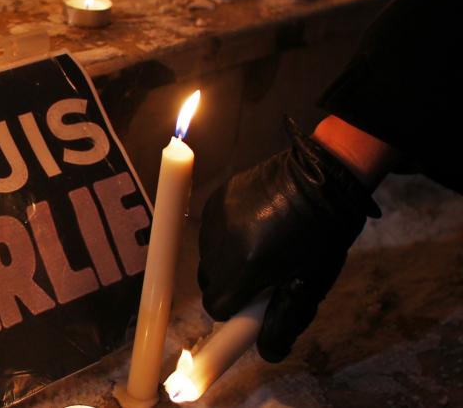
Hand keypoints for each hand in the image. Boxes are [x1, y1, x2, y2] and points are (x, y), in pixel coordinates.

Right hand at [198, 118, 380, 361]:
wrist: (321, 178)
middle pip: (209, 282)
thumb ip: (286, 322)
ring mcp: (213, 220)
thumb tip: (268, 354)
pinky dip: (226, 235)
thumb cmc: (322, 235)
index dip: (234, 311)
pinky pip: (210, 231)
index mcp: (243, 269)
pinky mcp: (213, 199)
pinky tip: (253, 223)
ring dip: (227, 259)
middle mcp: (219, 245)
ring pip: (208, 256)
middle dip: (229, 286)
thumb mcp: (310, 285)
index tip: (251, 304)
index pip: (216, 307)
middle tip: (261, 277)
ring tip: (261, 246)